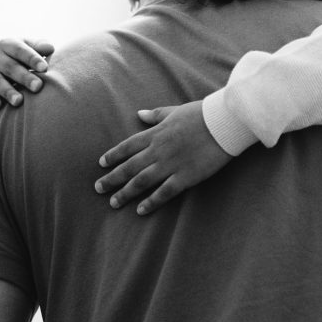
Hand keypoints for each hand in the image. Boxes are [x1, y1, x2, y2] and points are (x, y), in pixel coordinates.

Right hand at [0, 38, 54, 110]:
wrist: (2, 62)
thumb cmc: (24, 56)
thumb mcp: (31, 47)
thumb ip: (40, 46)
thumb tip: (49, 48)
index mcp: (8, 44)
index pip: (20, 50)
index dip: (32, 59)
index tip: (45, 68)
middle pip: (10, 67)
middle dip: (24, 77)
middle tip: (38, 87)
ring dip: (7, 91)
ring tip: (19, 101)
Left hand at [95, 100, 231, 213]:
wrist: (223, 122)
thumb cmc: (201, 114)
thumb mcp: (175, 111)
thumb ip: (156, 115)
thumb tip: (139, 114)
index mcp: (156, 133)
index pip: (128, 146)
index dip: (113, 155)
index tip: (101, 164)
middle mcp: (158, 150)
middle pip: (129, 167)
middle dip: (112, 178)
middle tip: (98, 189)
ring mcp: (171, 164)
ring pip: (142, 181)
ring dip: (126, 192)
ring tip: (114, 203)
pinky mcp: (185, 176)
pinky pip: (164, 192)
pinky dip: (151, 201)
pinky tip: (140, 210)